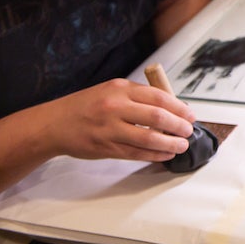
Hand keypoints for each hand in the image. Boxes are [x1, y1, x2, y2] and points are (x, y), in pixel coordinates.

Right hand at [40, 79, 197, 162]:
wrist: (53, 123)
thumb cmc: (86, 106)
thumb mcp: (111, 90)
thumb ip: (138, 96)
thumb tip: (171, 108)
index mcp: (120, 88)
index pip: (159, 97)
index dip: (179, 107)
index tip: (190, 115)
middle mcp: (115, 107)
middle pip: (157, 117)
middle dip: (179, 126)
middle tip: (188, 131)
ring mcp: (109, 128)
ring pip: (148, 138)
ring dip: (170, 143)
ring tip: (181, 145)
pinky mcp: (105, 148)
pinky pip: (136, 153)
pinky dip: (154, 155)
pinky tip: (164, 154)